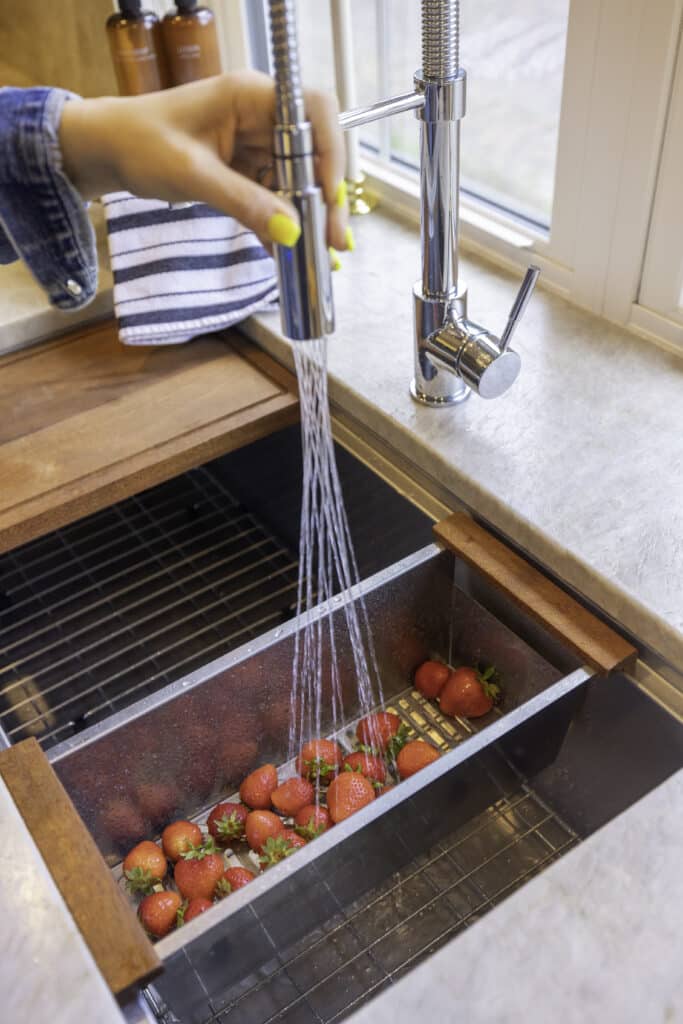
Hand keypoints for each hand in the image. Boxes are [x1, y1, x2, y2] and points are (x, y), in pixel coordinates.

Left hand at [58, 71, 349, 250]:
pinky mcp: (245, 169)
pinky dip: (281, 225)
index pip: (313, 112)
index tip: (330, 196)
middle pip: (312, 154)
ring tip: (320, 257)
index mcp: (249, 96)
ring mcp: (254, 144)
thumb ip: (244, 202)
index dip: (330, 151)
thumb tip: (291, 232)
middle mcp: (260, 117)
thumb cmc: (139, 143)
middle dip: (325, 199)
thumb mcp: (193, 175)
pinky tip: (288, 254)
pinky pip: (274, 198)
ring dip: (308, 219)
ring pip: (297, 181)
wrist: (107, 150)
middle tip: (337, 242)